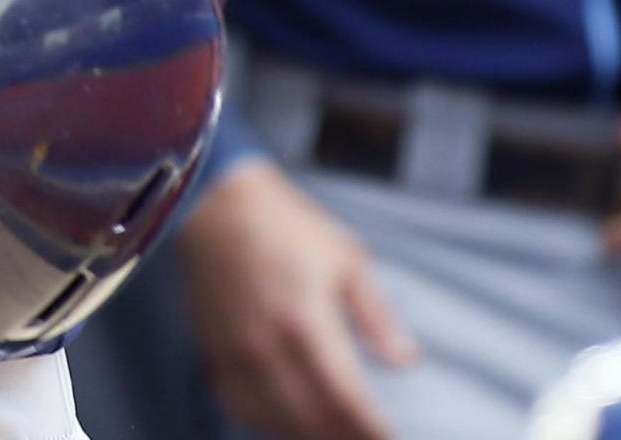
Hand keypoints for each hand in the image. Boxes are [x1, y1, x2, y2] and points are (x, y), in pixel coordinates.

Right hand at [178, 160, 416, 439]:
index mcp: (305, 322)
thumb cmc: (284, 225)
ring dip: (308, 435)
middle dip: (344, 437)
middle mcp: (267, 347)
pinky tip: (288, 422)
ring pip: (275, 421)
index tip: (390, 436)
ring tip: (335, 433)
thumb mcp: (346, 258)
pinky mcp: (215, 351)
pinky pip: (240, 406)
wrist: (215, 204)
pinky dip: (267, 423)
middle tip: (367, 437)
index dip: (371, 429)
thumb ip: (377, 314)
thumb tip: (406, 361)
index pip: (345, 400)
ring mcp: (236, 353)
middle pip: (312, 421)